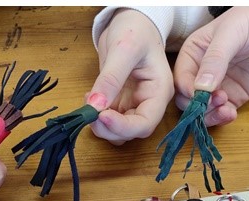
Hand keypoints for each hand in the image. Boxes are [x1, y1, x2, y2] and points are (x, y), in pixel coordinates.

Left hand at [87, 8, 173, 145]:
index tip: (100, 117)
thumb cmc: (135, 31)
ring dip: (101, 125)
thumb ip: (111, 79)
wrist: (132, 22)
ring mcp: (135, 102)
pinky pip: (109, 118)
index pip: (146, 123)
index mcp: (159, 92)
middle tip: (89, 112)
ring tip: (89, 102)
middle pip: (132, 131)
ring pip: (120, 130)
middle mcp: (149, 102)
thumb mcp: (124, 50)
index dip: (124, 126)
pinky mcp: (121, 100)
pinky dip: (96, 116)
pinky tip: (90, 98)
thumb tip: (95, 105)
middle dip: (110, 128)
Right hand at [174, 6, 248, 126]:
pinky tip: (231, 114)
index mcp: (194, 51)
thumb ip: (216, 58)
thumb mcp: (232, 33)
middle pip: (189, 97)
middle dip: (198, 105)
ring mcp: (222, 83)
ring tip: (225, 110)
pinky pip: (225, 110)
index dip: (187, 90)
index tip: (200, 96)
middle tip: (216, 103)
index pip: (180, 77)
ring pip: (205, 108)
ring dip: (210, 115)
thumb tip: (201, 86)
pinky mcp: (239, 93)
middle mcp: (204, 69)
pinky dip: (224, 116)